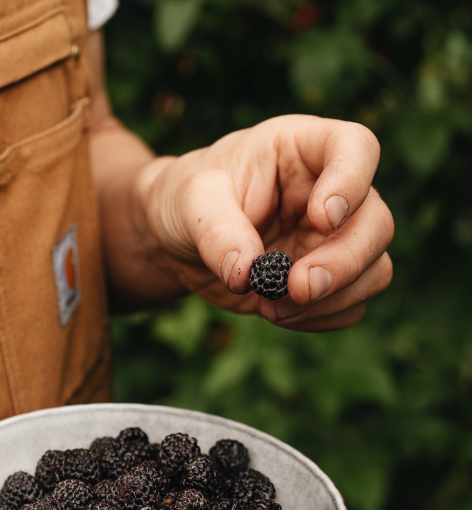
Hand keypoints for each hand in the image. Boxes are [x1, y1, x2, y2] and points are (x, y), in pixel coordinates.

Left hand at [134, 114, 393, 330]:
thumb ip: (219, 233)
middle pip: (376, 224)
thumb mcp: (191, 203)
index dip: (352, 182)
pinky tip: (276, 315)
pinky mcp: (324, 281)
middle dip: (343, 263)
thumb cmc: (187, 200)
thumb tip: (247, 275)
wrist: (177, 239)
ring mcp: (333, 240)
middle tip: (298, 288)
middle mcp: (332, 192)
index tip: (322, 217)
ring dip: (330, 299)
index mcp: (305, 149)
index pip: (357, 148)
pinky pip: (349, 306)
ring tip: (270, 307)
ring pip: (373, 270)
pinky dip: (318, 318)